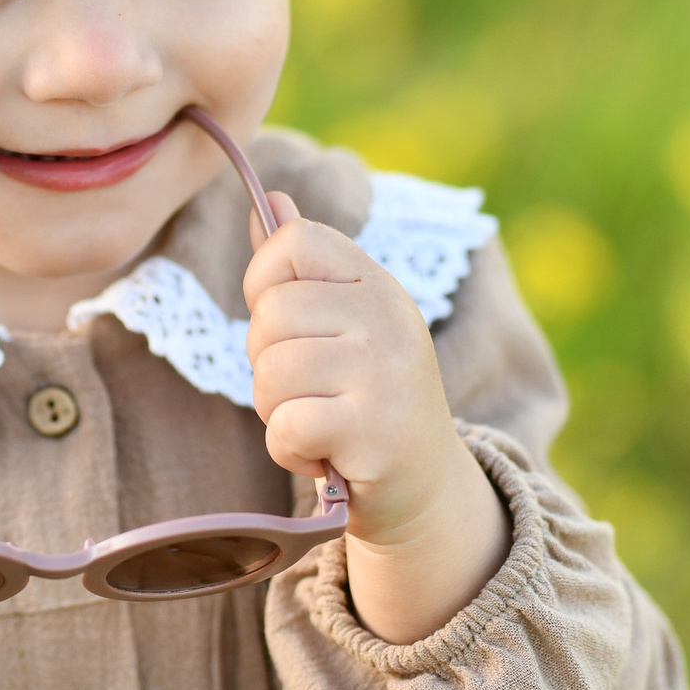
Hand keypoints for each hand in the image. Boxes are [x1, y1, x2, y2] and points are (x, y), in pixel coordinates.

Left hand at [243, 192, 510, 643]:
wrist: (425, 491)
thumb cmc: (367, 401)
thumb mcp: (344, 324)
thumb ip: (301, 267)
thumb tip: (269, 198)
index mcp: (377, 285)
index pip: (293, 241)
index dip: (265, 283)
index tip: (287, 326)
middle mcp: (388, 318)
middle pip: (270, 314)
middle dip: (267, 363)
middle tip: (309, 392)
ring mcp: (386, 374)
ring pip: (271, 373)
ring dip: (277, 413)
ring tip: (317, 424)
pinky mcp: (375, 433)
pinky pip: (287, 427)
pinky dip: (290, 453)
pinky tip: (323, 457)